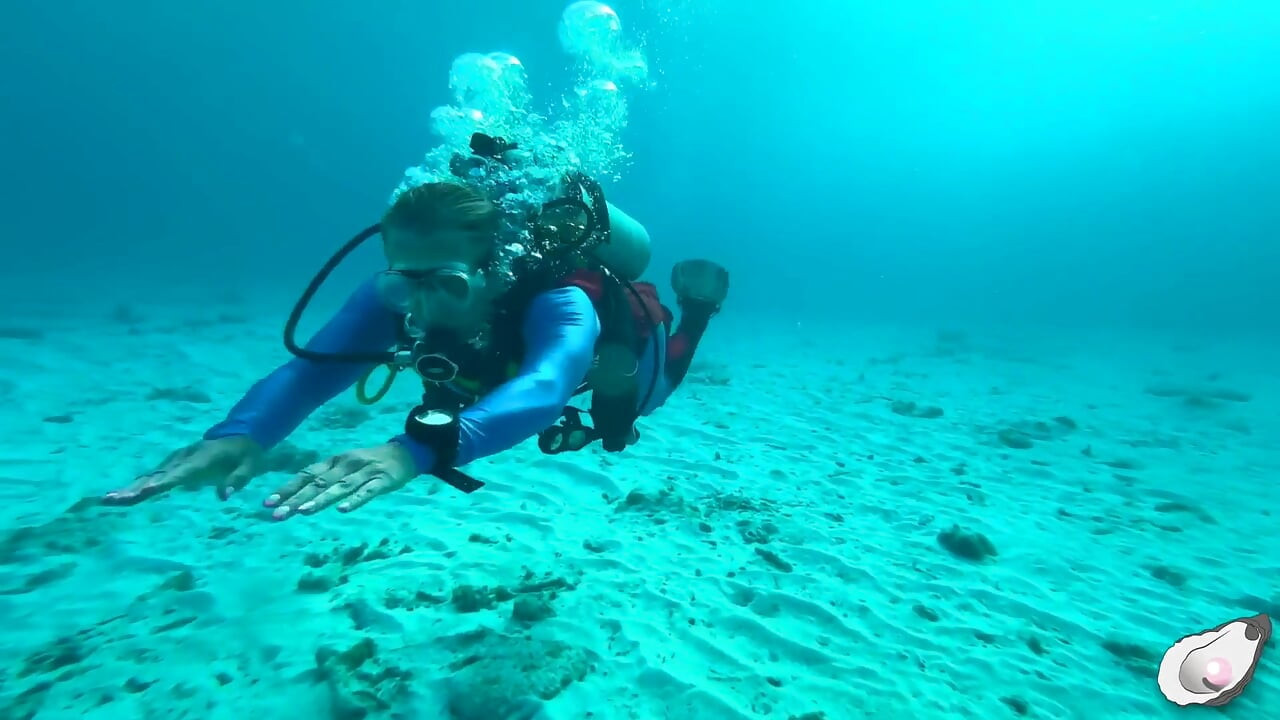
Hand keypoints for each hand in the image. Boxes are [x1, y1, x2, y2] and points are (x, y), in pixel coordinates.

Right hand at [103, 436, 264, 505]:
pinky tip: (120, 497)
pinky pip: (153, 476)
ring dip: (130, 488)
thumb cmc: (246, 453)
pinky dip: (136, 486)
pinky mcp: (173, 464)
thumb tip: (224, 497)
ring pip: (150, 476)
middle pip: (157, 476)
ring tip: (107, 500)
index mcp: (202, 459)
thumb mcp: (250, 465)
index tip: (144, 492)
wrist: (239, 435)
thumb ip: (238, 479)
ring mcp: (176, 460)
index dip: (162, 483)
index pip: (180, 474)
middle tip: (111, 500)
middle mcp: (183, 459)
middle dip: (135, 488)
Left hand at [264, 442, 416, 519]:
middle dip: (296, 499)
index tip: (267, 503)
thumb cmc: (369, 463)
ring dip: (320, 500)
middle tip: (277, 514)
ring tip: (303, 512)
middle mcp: (345, 465)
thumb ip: (324, 479)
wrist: (404, 452)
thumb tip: (296, 496)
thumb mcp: (344, 466)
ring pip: (339, 487)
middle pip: (318, 483)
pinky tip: (343, 510)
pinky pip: (367, 491)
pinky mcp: (383, 480)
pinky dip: (355, 500)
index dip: (287, 488)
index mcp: (333, 461)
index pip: (306, 474)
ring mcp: (364, 472)